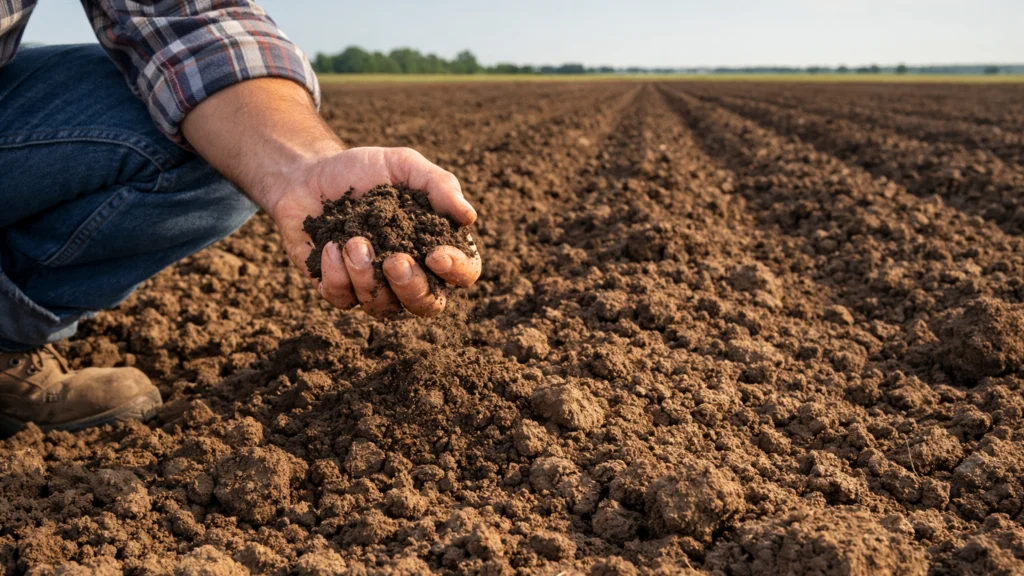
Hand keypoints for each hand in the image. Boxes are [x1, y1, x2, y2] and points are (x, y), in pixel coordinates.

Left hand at [268, 147, 480, 317]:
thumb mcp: (404, 165)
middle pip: (427, 305)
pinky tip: (330, 246)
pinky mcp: (339, 289)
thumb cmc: (364, 170)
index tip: (435, 254)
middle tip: (394, 260)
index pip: (464, 273)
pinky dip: (337, 275)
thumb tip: (469, 217)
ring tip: (353, 241)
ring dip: (368, 277)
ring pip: (383, 308)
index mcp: (436, 245)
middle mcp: (410, 273)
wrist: (310, 174)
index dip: (456, 271)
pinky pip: (344, 300)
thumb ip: (439, 185)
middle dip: (411, 287)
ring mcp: (374, 286)